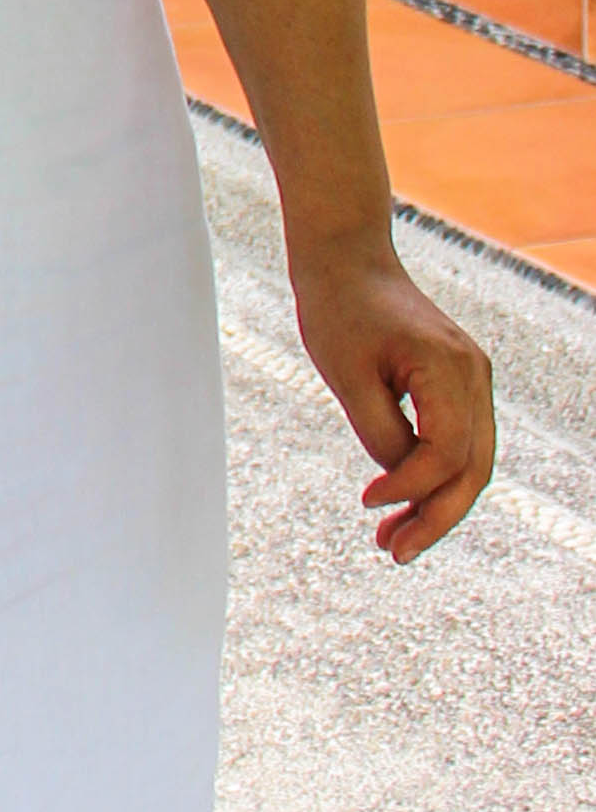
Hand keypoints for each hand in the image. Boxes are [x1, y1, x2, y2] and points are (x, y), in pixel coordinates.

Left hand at [288, 234, 493, 560]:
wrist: (346, 257)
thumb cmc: (338, 307)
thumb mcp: (347, 376)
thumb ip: (380, 433)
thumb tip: (401, 481)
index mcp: (449, 367)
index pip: (446, 453)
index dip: (411, 488)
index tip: (368, 503)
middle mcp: (474, 374)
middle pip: (472, 468)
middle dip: (437, 517)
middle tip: (396, 554)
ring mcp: (472, 378)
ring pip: (471, 461)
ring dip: (437, 504)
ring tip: (395, 542)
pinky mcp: (458, 383)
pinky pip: (459, 442)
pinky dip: (435, 476)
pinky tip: (403, 504)